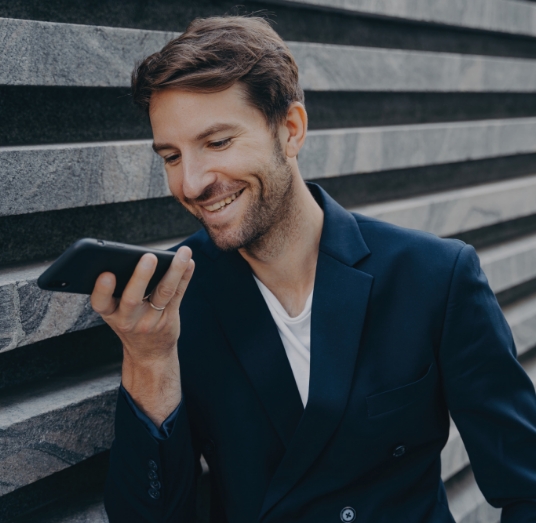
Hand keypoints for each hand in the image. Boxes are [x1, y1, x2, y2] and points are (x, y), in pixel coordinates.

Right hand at [90, 246, 194, 424]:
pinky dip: (185, 277)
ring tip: (183, 253)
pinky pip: (178, 294)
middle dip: (141, 277)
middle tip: (149, 257)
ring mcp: (151, 320)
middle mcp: (129, 319)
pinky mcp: (170, 317)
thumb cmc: (129, 322)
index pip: (101, 303)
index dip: (102, 290)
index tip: (106, 274)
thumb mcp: (115, 313)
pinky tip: (189, 263)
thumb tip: (133, 256)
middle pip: (133, 298)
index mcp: (110, 313)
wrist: (149, 353)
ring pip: (163, 293)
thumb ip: (117, 291)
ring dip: (174, 271)